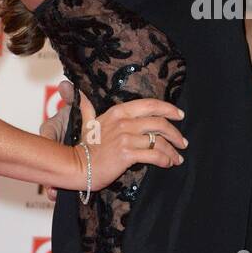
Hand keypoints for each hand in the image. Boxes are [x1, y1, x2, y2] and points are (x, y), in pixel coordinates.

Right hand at [40, 78, 187, 199]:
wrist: (77, 166)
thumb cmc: (84, 146)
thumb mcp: (87, 121)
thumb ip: (85, 105)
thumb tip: (68, 86)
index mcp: (118, 112)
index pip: (150, 105)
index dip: (169, 109)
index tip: (180, 115)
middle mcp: (124, 122)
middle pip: (159, 123)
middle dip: (175, 133)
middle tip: (183, 142)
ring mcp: (125, 138)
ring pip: (158, 141)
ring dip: (172, 150)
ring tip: (178, 158)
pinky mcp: (127, 154)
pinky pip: (153, 155)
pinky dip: (165, 160)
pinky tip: (168, 163)